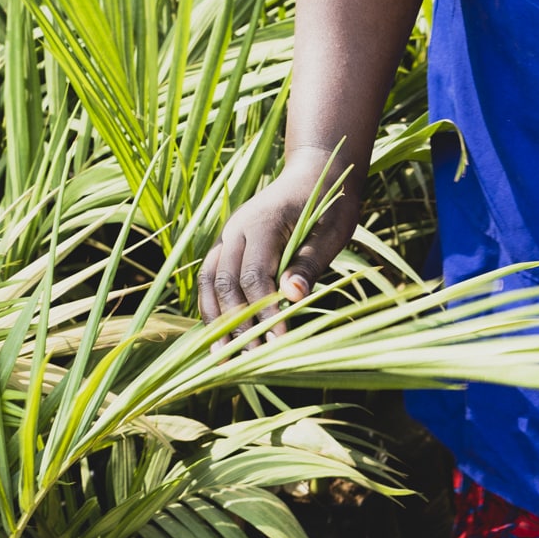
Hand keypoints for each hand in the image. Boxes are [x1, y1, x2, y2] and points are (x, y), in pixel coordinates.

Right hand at [198, 148, 364, 343]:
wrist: (314, 175)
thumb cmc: (328, 206)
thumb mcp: (329, 234)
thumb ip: (308, 264)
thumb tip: (292, 297)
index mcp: (260, 224)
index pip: (254, 277)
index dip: (264, 313)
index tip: (279, 343)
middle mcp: (235, 230)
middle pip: (224, 283)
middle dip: (236, 325)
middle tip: (250, 362)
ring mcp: (227, 238)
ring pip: (209, 283)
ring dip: (215, 322)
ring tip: (223, 359)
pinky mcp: (228, 248)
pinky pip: (211, 279)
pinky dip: (213, 308)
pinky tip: (221, 337)